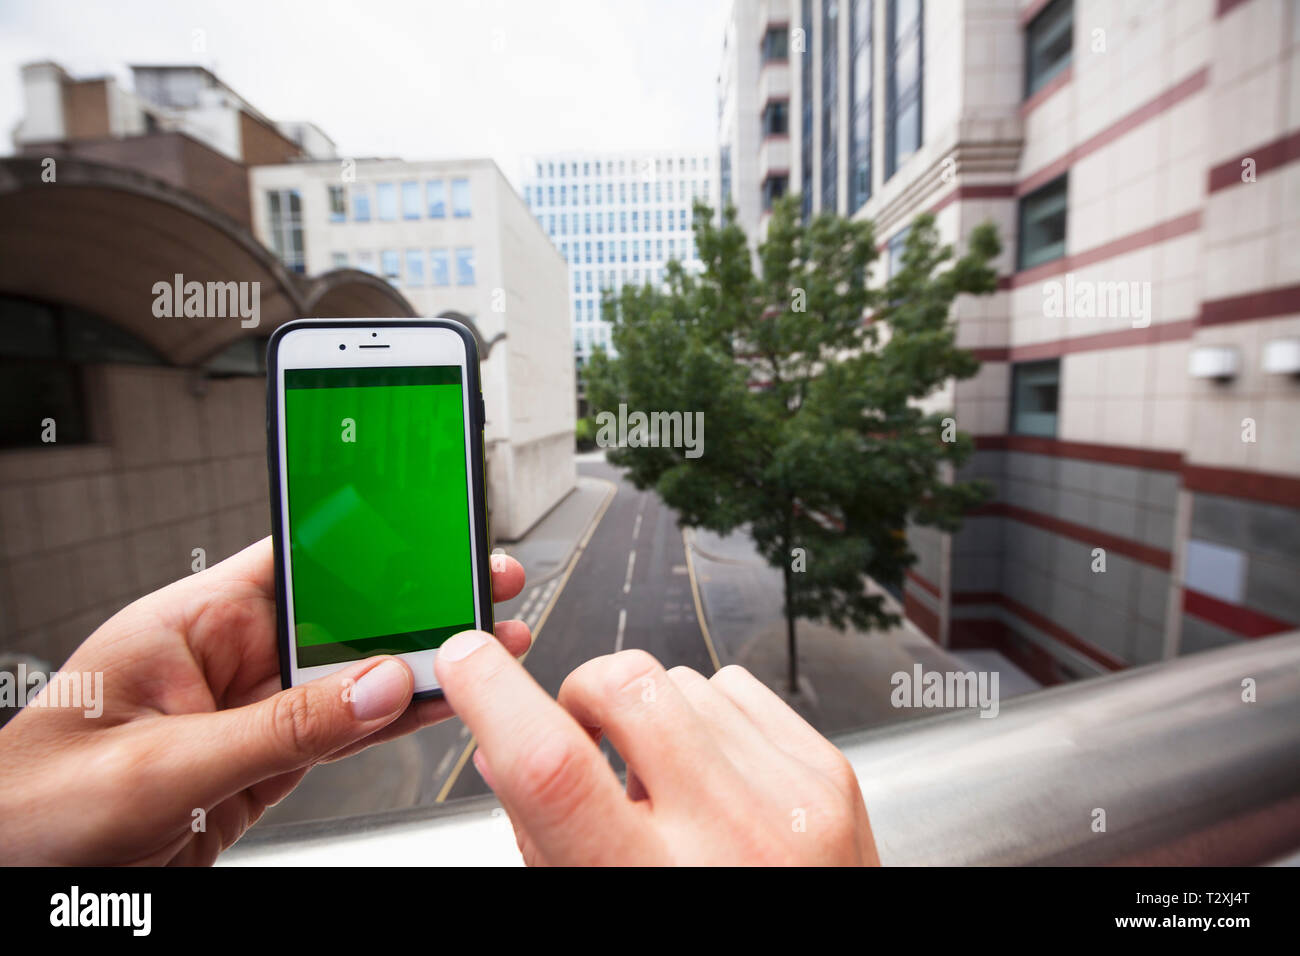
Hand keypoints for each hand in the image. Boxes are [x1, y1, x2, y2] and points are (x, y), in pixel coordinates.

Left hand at [0, 537, 529, 865]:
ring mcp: (248, 716)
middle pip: (337, 618)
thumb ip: (275, 728)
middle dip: (411, 602)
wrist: (3, 878)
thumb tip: (372, 687)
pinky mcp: (261, 767)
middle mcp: (224, 661)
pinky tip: (437, 704)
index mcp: (186, 624)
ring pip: (349, 678)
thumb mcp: (157, 765)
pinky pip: (340, 734)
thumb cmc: (30, 806)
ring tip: (486, 644)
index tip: (430, 528)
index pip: (291, 560)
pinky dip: (393, 723)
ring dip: (417, 664)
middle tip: (482, 583)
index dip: (364, 539)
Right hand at [434, 636, 878, 864]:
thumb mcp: (597, 908)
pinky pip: (738, 686)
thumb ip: (544, 839)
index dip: (497, 698)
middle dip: (584, 689)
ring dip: (654, 714)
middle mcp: (729, 838)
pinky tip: (714, 772)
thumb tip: (500, 751)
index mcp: (649, 884)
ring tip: (666, 782)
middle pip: (626, 689)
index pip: (555, 770)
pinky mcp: (826, 772)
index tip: (470, 662)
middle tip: (586, 733)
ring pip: (681, 679)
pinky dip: (709, 715)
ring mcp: (787, 798)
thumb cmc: (705, 942)